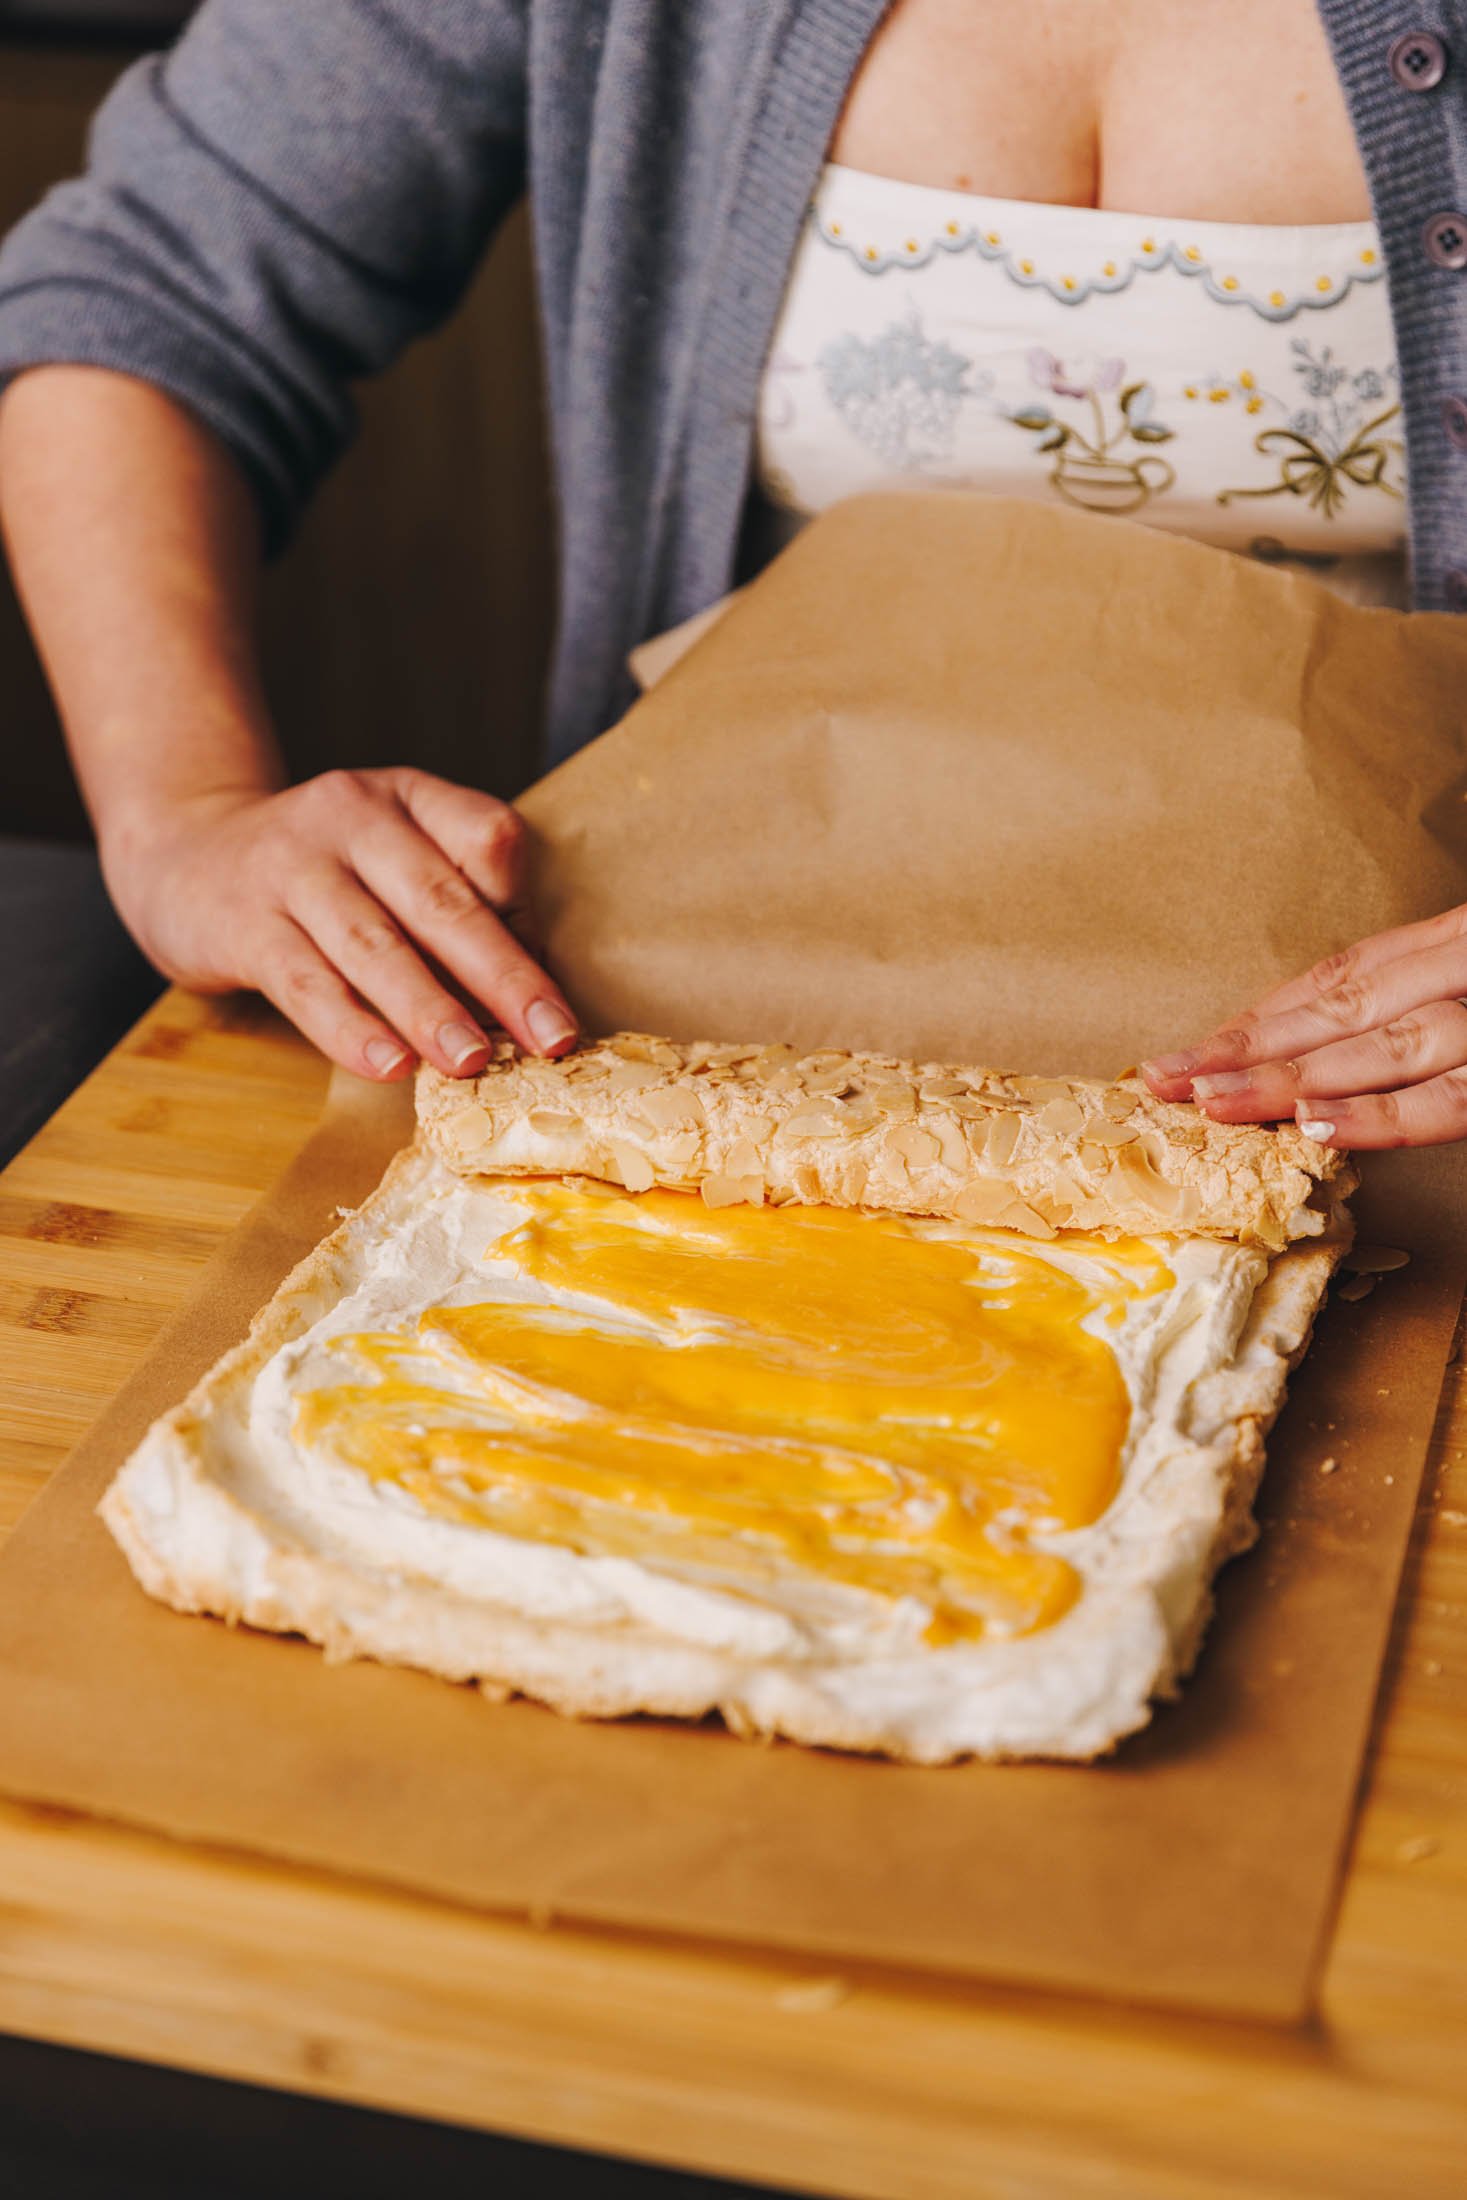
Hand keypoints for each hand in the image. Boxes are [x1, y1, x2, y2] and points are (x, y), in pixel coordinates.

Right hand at [104, 767, 576, 1078]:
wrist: (183, 854)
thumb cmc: (321, 872)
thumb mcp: (391, 853)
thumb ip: (455, 904)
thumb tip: (527, 991)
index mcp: (408, 797)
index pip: (486, 836)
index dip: (524, 906)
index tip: (547, 978)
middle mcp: (353, 818)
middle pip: (441, 900)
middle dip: (504, 975)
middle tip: (550, 1035)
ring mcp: (293, 868)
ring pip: (375, 945)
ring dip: (430, 1008)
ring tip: (473, 1060)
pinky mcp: (245, 925)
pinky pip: (307, 983)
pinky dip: (351, 1029)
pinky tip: (389, 1065)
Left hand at [1140, 905, 1466, 1147]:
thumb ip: (1424, 1005)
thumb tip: (1323, 1063)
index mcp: (1458, 944)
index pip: (1346, 978)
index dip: (1266, 1016)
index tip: (1196, 1050)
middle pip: (1345, 1009)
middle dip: (1251, 1048)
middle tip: (1170, 1078)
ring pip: (1386, 1046)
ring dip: (1294, 1076)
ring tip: (1215, 1101)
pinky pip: (1450, 1098)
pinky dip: (1380, 1113)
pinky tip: (1312, 1124)